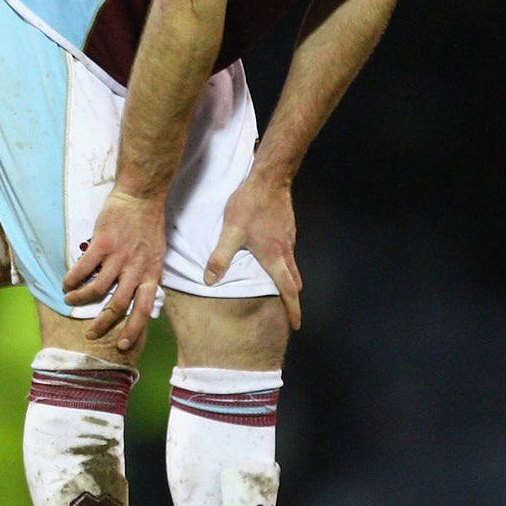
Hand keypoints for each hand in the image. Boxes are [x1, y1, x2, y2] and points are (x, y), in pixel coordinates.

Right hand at [63, 188, 167, 349]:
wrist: (141, 196)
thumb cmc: (149, 224)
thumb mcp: (157, 254)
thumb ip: (146, 274)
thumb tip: (137, 295)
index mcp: (151, 273)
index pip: (143, 309)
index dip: (133, 330)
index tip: (123, 345)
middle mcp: (135, 268)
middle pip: (117, 305)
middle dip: (102, 323)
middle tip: (91, 333)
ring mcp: (118, 256)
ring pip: (97, 289)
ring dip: (80, 299)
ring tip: (70, 299)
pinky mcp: (102, 243)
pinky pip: (83, 268)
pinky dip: (72, 279)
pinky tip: (66, 282)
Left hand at [205, 173, 302, 328]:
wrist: (270, 179)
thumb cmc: (250, 205)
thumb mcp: (230, 232)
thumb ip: (220, 257)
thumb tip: (209, 280)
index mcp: (274, 257)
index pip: (288, 291)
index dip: (293, 310)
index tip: (296, 325)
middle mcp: (286, 251)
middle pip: (294, 282)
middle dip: (292, 299)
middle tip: (289, 314)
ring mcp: (289, 239)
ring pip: (292, 267)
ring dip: (289, 282)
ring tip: (280, 292)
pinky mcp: (287, 229)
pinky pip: (289, 254)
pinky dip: (285, 265)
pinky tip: (273, 262)